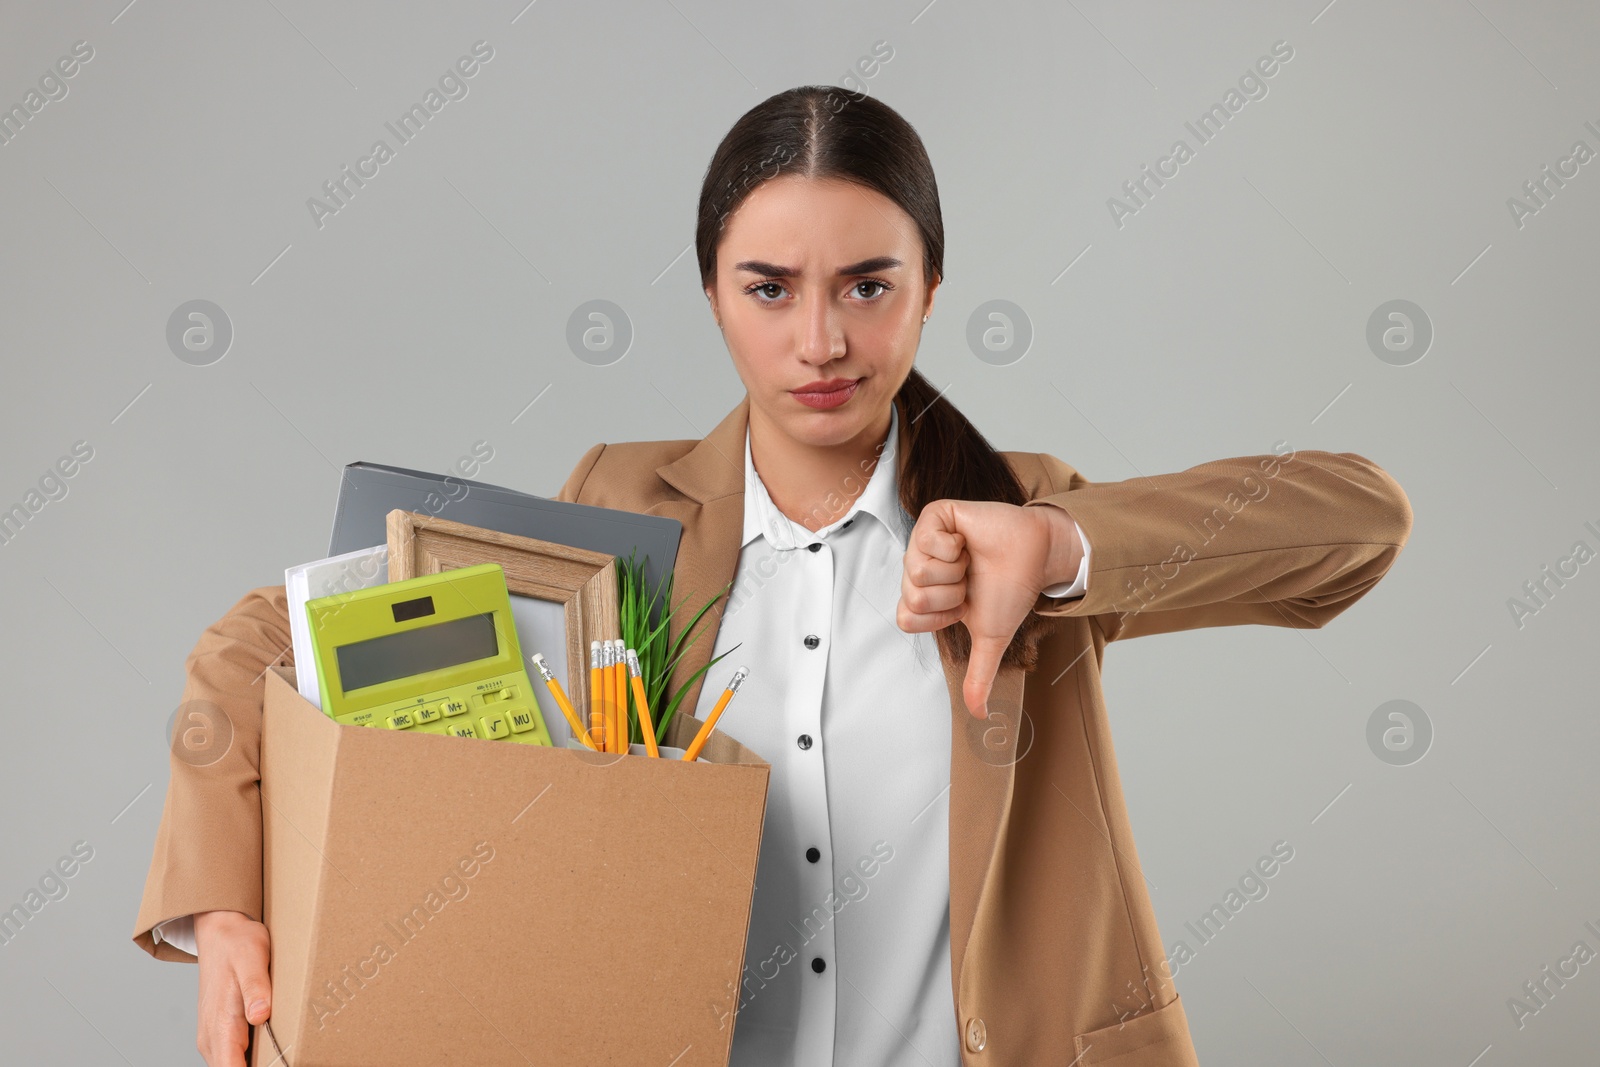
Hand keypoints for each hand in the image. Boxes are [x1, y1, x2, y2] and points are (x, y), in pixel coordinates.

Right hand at [194, 910, 271, 1066]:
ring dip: (255, 1063)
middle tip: (286, 1056)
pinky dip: (248, 1059)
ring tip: (281, 1053)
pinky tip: (270, 1050)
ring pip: (231, 1066)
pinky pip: (232, 1057)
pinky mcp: (219, 1032)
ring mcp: (213, 1036)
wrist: (221, 933)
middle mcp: (212, 1037)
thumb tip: (260, 1015)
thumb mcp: (252, 959)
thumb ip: (255, 988)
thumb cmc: (238, 944)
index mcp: (220, 1024)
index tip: (278, 1062)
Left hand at [897, 500, 1080, 717]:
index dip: (938, 617)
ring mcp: (923, 541)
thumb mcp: (990, 638)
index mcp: (925, 597)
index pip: (906, 618)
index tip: (963, 606)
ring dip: (954, 571)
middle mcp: (919, 569)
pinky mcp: (934, 516)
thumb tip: (979, 716)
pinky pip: (927, 539)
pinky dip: (954, 546)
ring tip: (970, 561)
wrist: (1035, 557)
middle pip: (911, 595)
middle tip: (970, 581)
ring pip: (916, 570)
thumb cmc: (1010, 591)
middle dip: (950, 594)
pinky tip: (967, 541)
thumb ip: (979, 674)